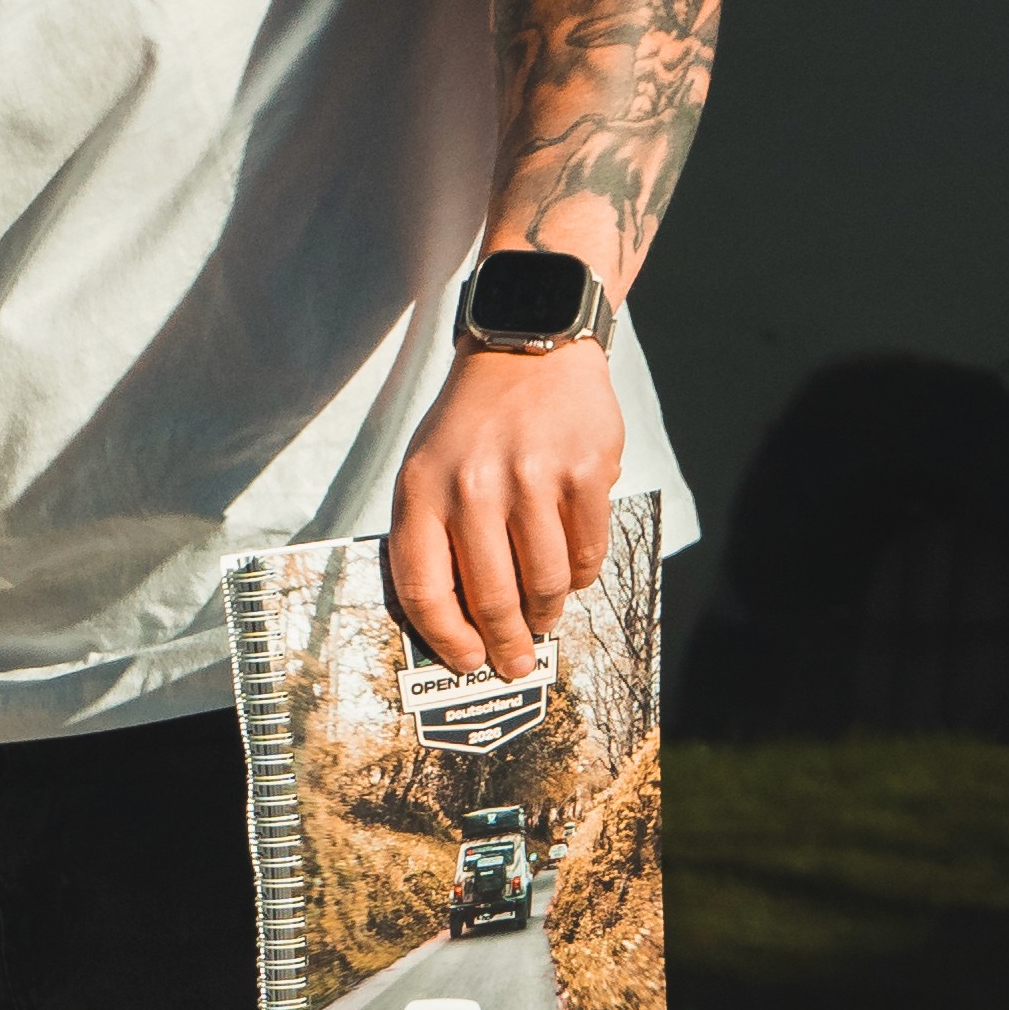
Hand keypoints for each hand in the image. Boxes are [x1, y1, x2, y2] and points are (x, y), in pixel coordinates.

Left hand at [384, 332, 624, 678]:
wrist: (528, 347)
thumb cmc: (472, 424)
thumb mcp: (427, 468)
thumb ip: (434, 535)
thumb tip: (460, 621)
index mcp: (422, 492)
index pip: (425, 590)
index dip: (447, 639)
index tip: (467, 662)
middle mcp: (474, 487)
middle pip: (491, 597)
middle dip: (508, 642)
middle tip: (517, 662)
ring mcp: (532, 478)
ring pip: (546, 582)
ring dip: (547, 612)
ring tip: (545, 618)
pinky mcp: (585, 471)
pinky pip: (586, 551)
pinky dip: (581, 574)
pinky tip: (572, 574)